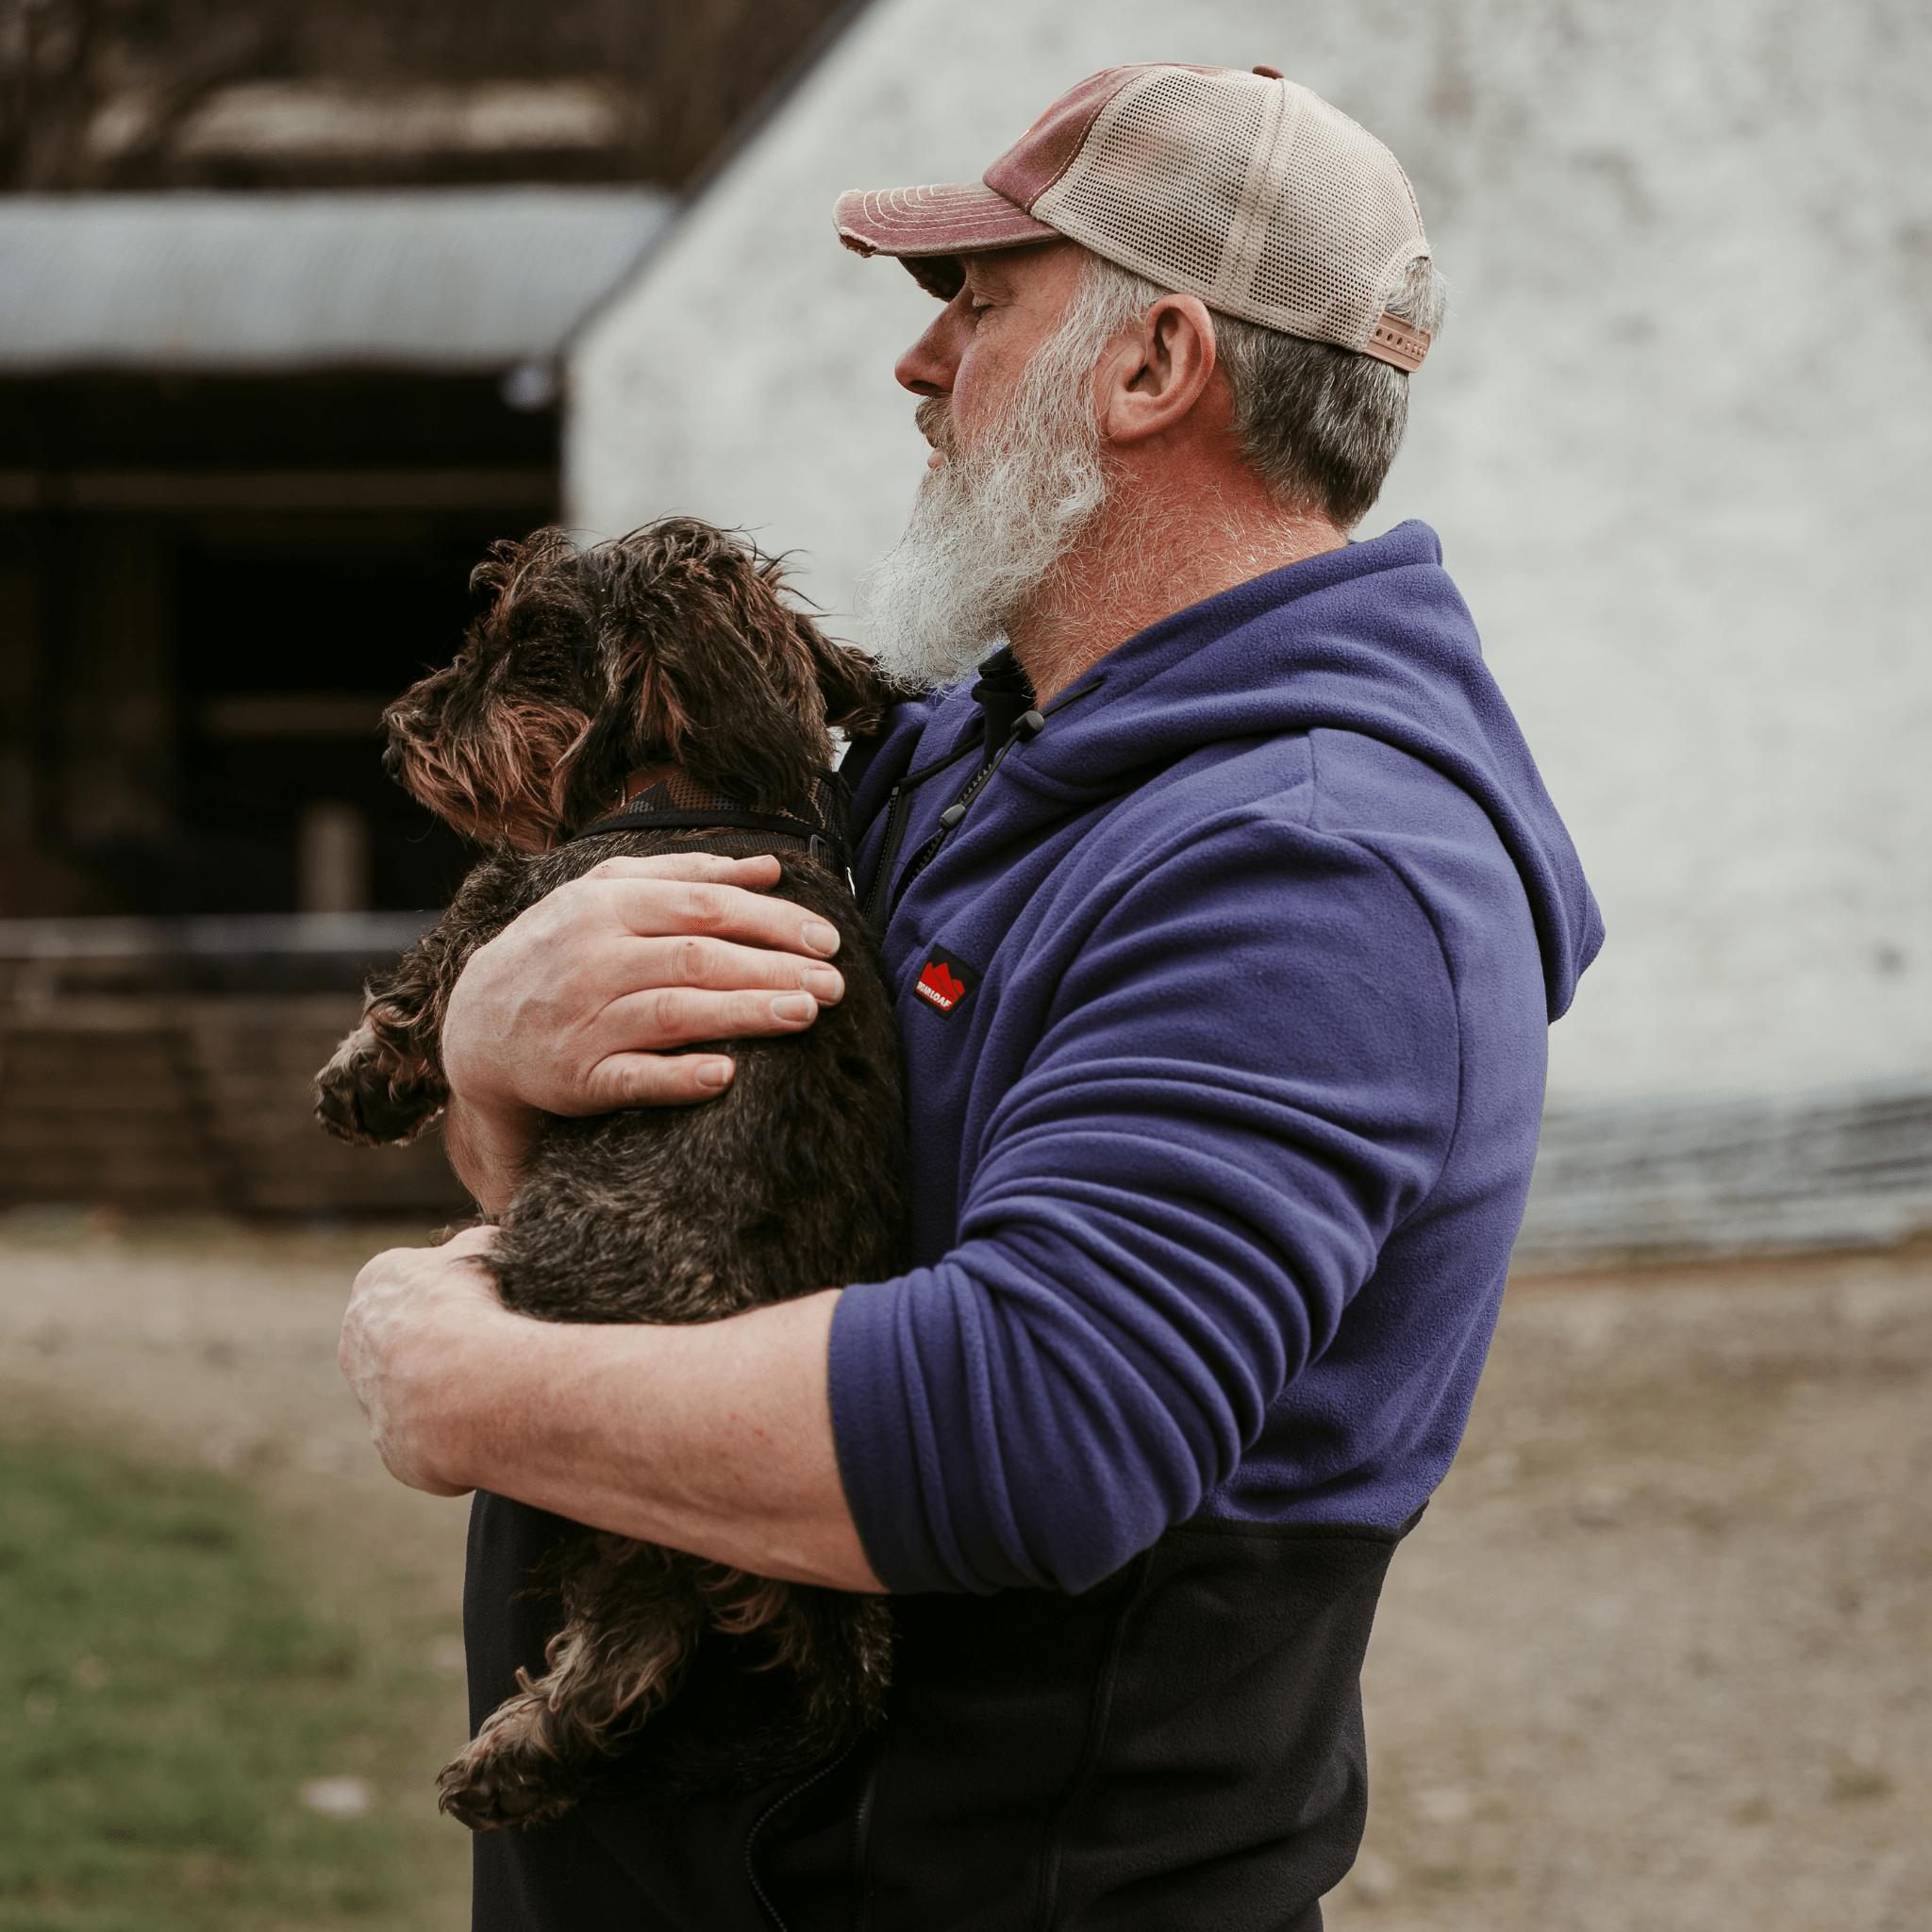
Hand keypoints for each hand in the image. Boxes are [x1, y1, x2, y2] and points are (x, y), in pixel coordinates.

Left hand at [338, 1225, 510, 1496]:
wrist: (469, 1386)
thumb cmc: (478, 1307)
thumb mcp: (483, 1248)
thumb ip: (474, 1244)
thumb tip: (479, 1244)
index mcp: (375, 1284)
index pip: (405, 1281)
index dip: (448, 1290)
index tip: (479, 1300)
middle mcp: (356, 1342)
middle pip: (398, 1338)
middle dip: (437, 1341)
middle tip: (486, 1345)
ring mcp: (370, 1399)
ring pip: (408, 1391)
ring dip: (444, 1390)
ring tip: (492, 1386)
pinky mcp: (391, 1448)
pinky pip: (426, 1437)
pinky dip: (454, 1433)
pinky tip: (485, 1423)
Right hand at [441, 852, 847, 1210]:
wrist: (478, 1023)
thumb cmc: (562, 949)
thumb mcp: (608, 893)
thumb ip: (687, 874)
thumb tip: (769, 867)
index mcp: (608, 903)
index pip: (705, 906)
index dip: (772, 922)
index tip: (827, 940)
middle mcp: (595, 956)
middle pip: (698, 956)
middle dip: (774, 968)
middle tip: (835, 984)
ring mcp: (584, 1018)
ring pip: (674, 1012)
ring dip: (743, 1013)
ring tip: (804, 1015)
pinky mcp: (577, 1077)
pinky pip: (633, 1078)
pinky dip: (677, 1077)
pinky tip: (726, 1075)